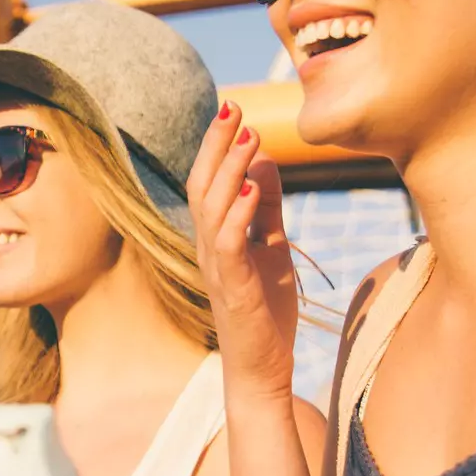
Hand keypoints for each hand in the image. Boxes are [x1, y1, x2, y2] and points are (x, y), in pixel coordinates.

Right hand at [187, 102, 298, 399]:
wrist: (261, 369)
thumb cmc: (265, 314)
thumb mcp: (272, 248)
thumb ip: (268, 208)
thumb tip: (266, 162)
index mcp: (215, 236)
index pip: (209, 181)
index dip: (217, 144)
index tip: (234, 108)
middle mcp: (208, 247)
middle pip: (203, 185)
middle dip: (217, 144)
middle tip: (233, 106)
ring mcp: (217, 268)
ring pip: (212, 208)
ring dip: (231, 169)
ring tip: (250, 135)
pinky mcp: (233, 288)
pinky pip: (228, 244)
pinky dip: (240, 213)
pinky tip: (256, 187)